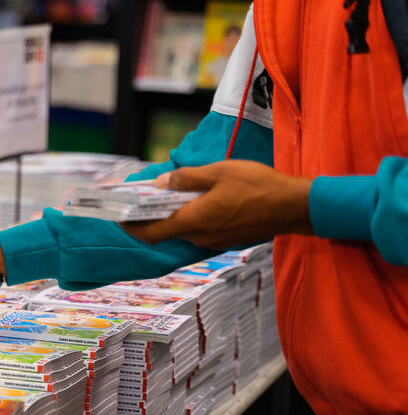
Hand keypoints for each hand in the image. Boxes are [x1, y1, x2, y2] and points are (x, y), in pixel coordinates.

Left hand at [121, 161, 313, 249]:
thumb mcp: (218, 173)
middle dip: (151, 218)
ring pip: (184, 231)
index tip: (118, 217)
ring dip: (173, 216)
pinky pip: (201, 231)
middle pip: (165, 232)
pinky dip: (191, 218)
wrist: (295, 207)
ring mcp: (215, 241)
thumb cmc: (259, 186)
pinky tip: (197, 201)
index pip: (151, 234)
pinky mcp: (227, 240)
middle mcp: (200, 237)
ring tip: (170, 195)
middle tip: (143, 199)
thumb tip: (159, 184)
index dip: (130, 227)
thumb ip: (186, 179)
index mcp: (194, 221)